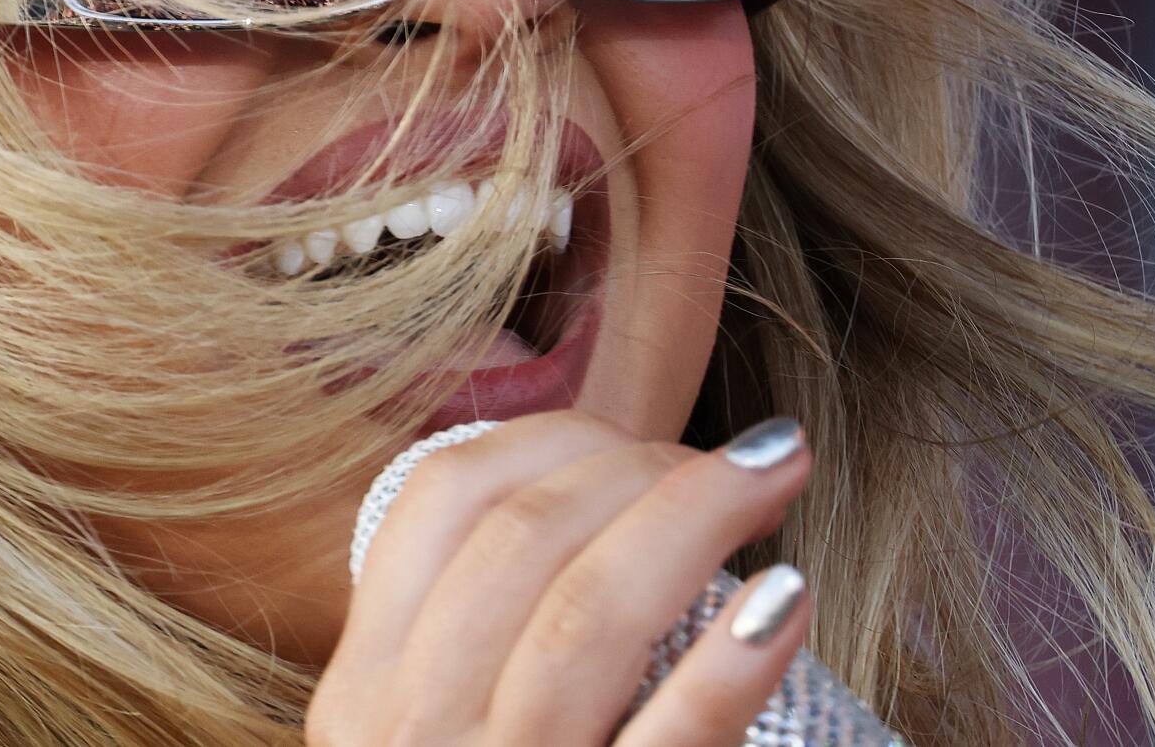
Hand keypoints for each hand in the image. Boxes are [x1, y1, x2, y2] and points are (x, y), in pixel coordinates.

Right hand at [306, 409, 813, 746]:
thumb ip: (486, 634)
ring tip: (780, 479)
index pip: (438, 502)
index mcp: (367, 698)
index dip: (555, 439)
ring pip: (584, 614)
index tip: (644, 437)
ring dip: (696, 517)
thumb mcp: (447, 730)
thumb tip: (606, 488)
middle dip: (643, 465)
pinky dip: (728, 663)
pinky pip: (666, 746)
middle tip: (743, 462)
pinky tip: (787, 599)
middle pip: (521, 538)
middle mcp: (407, 743)